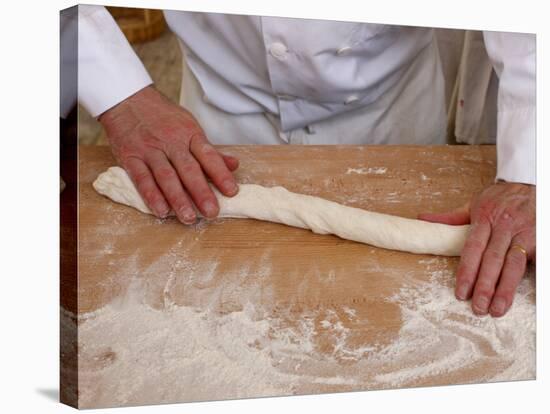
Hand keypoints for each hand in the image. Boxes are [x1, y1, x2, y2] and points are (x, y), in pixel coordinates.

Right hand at [98, 86, 238, 223]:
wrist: (128, 99)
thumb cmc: (163, 116)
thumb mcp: (190, 126)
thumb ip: (210, 150)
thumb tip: (234, 165)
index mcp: (190, 134)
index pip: (209, 156)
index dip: (221, 174)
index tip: (232, 192)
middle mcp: (171, 142)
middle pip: (189, 170)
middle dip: (201, 193)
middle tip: (212, 212)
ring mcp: (150, 150)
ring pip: (166, 177)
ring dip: (178, 199)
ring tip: (188, 218)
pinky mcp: (130, 157)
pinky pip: (142, 178)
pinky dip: (152, 195)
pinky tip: (161, 211)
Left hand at [418, 181, 534, 316]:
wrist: (530, 183)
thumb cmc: (500, 197)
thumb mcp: (474, 203)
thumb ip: (452, 217)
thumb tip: (422, 219)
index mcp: (485, 218)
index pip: (473, 249)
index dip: (467, 272)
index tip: (461, 292)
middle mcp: (505, 226)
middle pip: (493, 260)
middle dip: (485, 286)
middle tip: (478, 307)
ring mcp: (525, 232)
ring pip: (514, 264)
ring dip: (506, 289)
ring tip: (497, 309)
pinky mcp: (542, 237)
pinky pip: (536, 260)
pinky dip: (533, 277)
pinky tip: (528, 294)